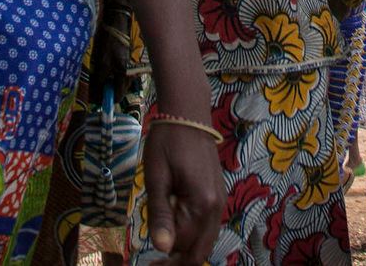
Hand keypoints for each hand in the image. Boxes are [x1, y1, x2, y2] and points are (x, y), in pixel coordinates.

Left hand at [143, 119, 225, 265]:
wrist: (188, 114)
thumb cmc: (167, 143)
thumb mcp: (157, 178)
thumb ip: (160, 215)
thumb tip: (162, 249)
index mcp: (203, 203)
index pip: (184, 246)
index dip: (164, 260)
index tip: (145, 264)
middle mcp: (217, 207)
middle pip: (201, 251)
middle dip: (178, 262)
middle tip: (153, 264)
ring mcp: (220, 201)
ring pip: (206, 241)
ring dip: (186, 250)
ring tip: (161, 249)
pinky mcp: (217, 196)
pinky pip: (208, 227)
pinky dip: (193, 236)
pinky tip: (175, 231)